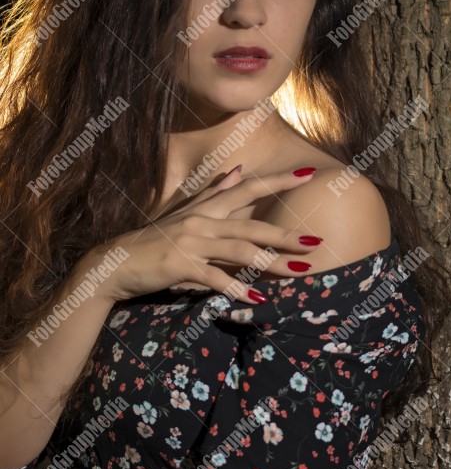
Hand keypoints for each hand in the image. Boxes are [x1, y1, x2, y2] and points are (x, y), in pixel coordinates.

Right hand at [89, 167, 320, 304]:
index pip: (248, 188)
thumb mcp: (185, 212)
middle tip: (315, 241)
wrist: (116, 262)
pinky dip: (237, 288)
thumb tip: (238, 170)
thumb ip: (214, 192)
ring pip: (240, 249)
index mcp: (206, 207)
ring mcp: (191, 242)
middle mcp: (202, 220)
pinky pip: (215, 277)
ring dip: (272, 262)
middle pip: (252, 223)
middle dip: (286, 233)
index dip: (279, 180)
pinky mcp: (181, 265)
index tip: (308, 174)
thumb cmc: (155, 239)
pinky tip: (257, 299)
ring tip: (299, 272)